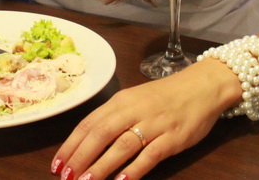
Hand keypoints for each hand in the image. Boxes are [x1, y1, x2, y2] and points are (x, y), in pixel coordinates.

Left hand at [52, 60, 239, 179]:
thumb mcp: (134, 100)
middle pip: (100, 134)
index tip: (57, 164)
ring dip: (101, 166)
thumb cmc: (164, 97)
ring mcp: (154, 124)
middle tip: (66, 177)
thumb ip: (113, 118)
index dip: (70, 145)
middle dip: (80, 158)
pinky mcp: (172, 137)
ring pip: (122, 145)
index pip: (88, 123)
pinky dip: (134, 170)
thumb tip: (86, 142)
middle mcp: (134, 110)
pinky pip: (150, 155)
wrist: (202, 86)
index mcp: (121, 101)